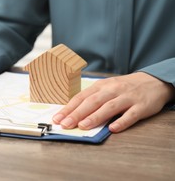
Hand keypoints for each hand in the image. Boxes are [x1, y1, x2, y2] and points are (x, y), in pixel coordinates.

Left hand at [52, 72, 173, 132]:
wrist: (153, 81)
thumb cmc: (123, 88)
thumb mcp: (106, 88)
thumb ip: (92, 99)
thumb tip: (72, 113)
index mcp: (101, 86)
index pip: (81, 97)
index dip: (69, 108)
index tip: (57, 118)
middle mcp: (112, 90)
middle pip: (92, 102)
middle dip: (77, 113)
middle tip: (65, 124)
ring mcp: (127, 98)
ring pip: (109, 107)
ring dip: (95, 117)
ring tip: (83, 126)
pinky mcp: (141, 106)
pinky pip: (131, 115)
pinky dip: (121, 122)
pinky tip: (112, 129)